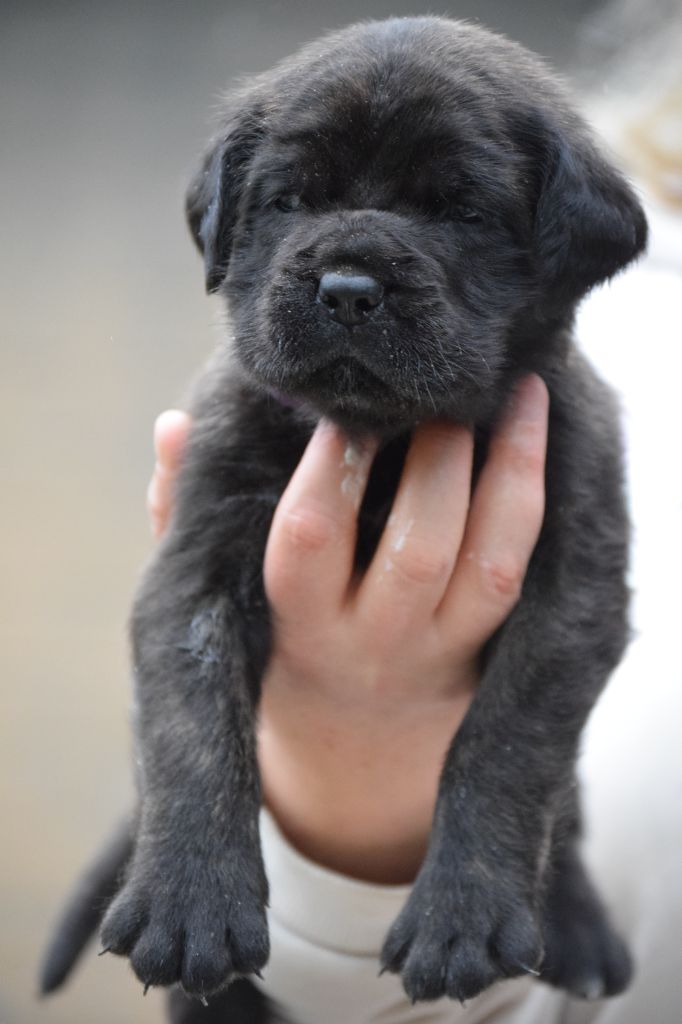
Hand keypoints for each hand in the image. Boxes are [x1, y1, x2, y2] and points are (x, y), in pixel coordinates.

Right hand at [148, 376, 547, 882]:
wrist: (358, 744)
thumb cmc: (278, 642)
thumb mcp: (219, 595)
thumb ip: (185, 514)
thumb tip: (174, 425)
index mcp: (303, 624)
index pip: (312, 541)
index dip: (330, 468)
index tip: (342, 404)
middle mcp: (378, 640)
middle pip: (420, 552)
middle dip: (436, 461)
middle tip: (438, 390)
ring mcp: (444, 644)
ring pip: (492, 561)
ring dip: (510, 468)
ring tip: (518, 387)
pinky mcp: (492, 639)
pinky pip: (523, 564)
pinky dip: (534, 491)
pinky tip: (535, 423)